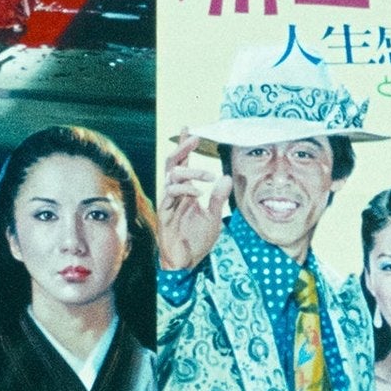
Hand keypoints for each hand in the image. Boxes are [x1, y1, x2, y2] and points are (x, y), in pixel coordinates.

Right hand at [158, 134, 229, 272]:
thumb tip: (226, 177)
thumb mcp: (214, 217)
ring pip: (172, 176)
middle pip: (172, 164)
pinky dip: (184, 190)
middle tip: (195, 138)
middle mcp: (174, 194)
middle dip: (182, 149)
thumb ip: (218, 197)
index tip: (188, 128)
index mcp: (185, 192)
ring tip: (209, 175)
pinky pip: (170, 194)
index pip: (182, 164)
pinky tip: (197, 193)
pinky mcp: (164, 213)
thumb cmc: (197, 240)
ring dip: (191, 172)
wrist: (186, 262)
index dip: (184, 146)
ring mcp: (168, 202)